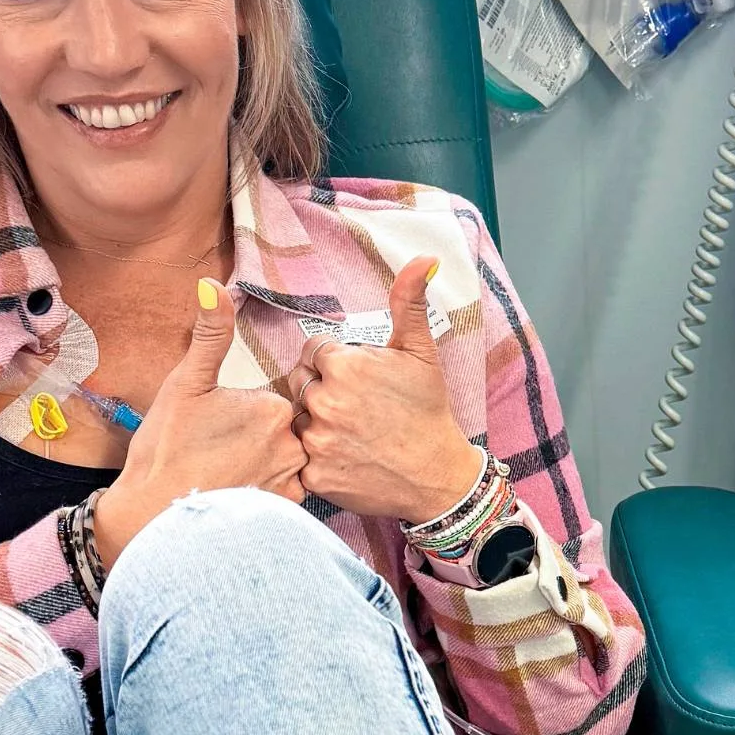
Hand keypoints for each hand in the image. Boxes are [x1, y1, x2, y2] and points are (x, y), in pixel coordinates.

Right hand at [94, 281, 306, 569]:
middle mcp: (293, 444)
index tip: (217, 427)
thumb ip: (209, 335)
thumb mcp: (185, 383)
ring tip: (228, 471)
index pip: (276, 397)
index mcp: (273, 408)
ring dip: (267, 461)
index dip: (246, 410)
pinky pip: (288, 489)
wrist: (156, 517)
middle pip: (286, 427)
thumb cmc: (166, 449)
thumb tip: (211, 285)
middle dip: (259, 435)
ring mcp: (293, 480)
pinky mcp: (287, 511)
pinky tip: (238, 490)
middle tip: (219, 451)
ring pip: (289, 457)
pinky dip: (268, 487)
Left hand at [292, 257, 482, 523]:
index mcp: (343, 366)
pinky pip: (299, 457)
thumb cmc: (428, 411)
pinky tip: (344, 455)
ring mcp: (317, 440)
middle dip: (321, 390)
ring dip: (315, 423)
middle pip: (300, 383)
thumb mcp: (420, 352)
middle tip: (356, 407)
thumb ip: (409, 303)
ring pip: (297, 419)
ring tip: (351, 431)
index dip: (335, 363)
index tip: (359, 381)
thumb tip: (423, 259)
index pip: (313, 352)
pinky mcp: (315, 474)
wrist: (437, 476)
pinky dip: (317, 457)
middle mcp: (324, 401)